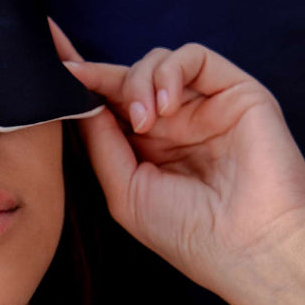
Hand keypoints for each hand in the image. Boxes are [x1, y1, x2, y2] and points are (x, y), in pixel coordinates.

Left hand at [48, 17, 304, 293]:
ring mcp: (206, 106)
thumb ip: (101, 142)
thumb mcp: (126, 189)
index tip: (51, 59)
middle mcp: (177, 124)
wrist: (253, 248)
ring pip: (157, 62)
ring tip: (143, 120)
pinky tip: (167, 109)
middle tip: (81, 82)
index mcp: (150, 149)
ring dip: (137, 82)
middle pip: (127, 76)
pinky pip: (193, 57)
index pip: (109, 104)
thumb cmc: (191, 234)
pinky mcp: (237, 91)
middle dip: (100, 76)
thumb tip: (79, 100)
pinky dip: (170, 73)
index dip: (81, 81)